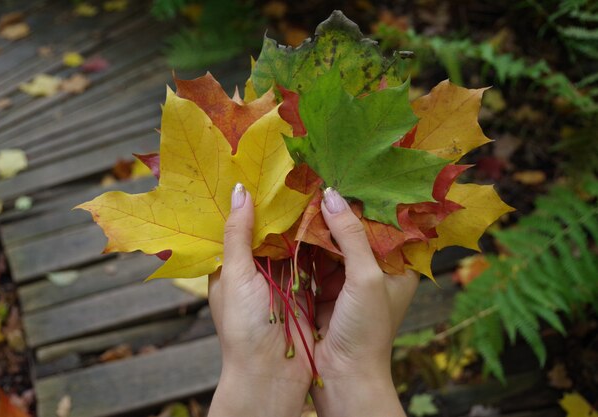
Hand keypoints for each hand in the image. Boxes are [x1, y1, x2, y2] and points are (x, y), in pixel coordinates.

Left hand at [208, 183, 312, 416]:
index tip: (260, 172)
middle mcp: (255, 271)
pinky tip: (327, 218)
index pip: (237, 226)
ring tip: (312, 186)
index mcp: (231, 267)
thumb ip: (238, 235)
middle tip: (294, 172)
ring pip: (290, 243)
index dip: (247, 201)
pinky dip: (317, 242)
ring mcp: (281, 280)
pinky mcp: (304, 289)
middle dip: (278, 208)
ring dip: (300, 222)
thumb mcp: (235, 276)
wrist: (272, 376)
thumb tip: (239, 191)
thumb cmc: (244, 328)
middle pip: (267, 232)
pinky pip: (310, 259)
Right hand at [311, 188, 419, 416]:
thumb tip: (331, 195)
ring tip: (302, 194)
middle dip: (338, 209)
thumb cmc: (366, 330)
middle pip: (357, 230)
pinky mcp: (326, 289)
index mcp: (399, 266)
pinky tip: (291, 225)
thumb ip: (351, 236)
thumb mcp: (366, 278)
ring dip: (318, 225)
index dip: (370, 199)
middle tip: (319, 178)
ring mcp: (350, 280)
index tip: (351, 172)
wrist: (343, 378)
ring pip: (333, 243)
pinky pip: (315, 259)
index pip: (387, 222)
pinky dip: (305, 245)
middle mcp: (376, 270)